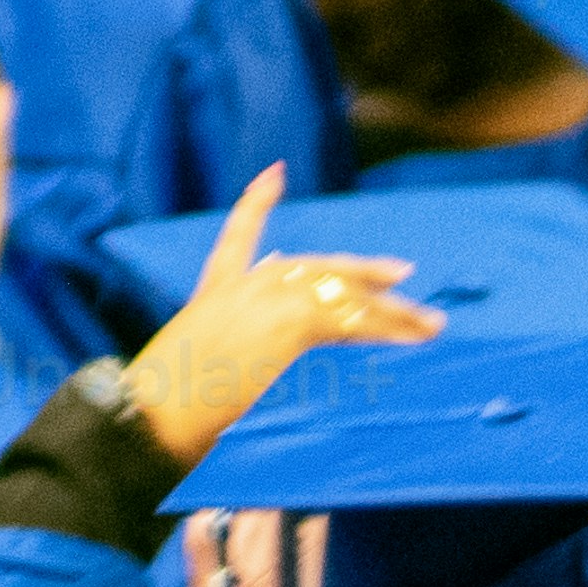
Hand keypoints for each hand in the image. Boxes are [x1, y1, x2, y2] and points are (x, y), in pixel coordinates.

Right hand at [121, 168, 432, 471]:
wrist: (156, 412)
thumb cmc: (163, 411)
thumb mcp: (193, 370)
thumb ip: (222, 354)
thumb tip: (244, 363)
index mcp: (214, 294)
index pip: (237, 236)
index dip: (257, 203)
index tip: (274, 174)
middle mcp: (243, 287)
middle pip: (312, 264)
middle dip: (359, 268)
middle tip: (401, 272)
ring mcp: (267, 299)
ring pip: (342, 293)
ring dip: (392, 311)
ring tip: (430, 323)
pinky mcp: (291, 322)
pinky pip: (353, 320)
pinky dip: (389, 328)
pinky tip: (417, 334)